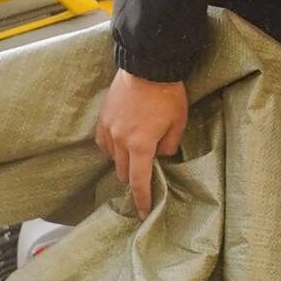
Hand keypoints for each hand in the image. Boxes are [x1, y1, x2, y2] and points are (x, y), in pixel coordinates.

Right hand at [90, 67, 191, 212]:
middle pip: (123, 171)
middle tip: (143, 181)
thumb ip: (169, 146)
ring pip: (111, 157)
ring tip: (133, 162)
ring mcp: (108, 127)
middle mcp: (120, 139)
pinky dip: (110, 148)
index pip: (139, 181)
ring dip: (121, 163)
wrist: (147, 67)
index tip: (143, 213)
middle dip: (133, 179)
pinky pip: (102, 141)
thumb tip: (160, 156)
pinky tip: (118, 147)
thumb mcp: (178, 125)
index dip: (142, 199)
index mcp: (140, 145)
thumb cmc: (167, 96)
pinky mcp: (103, 116)